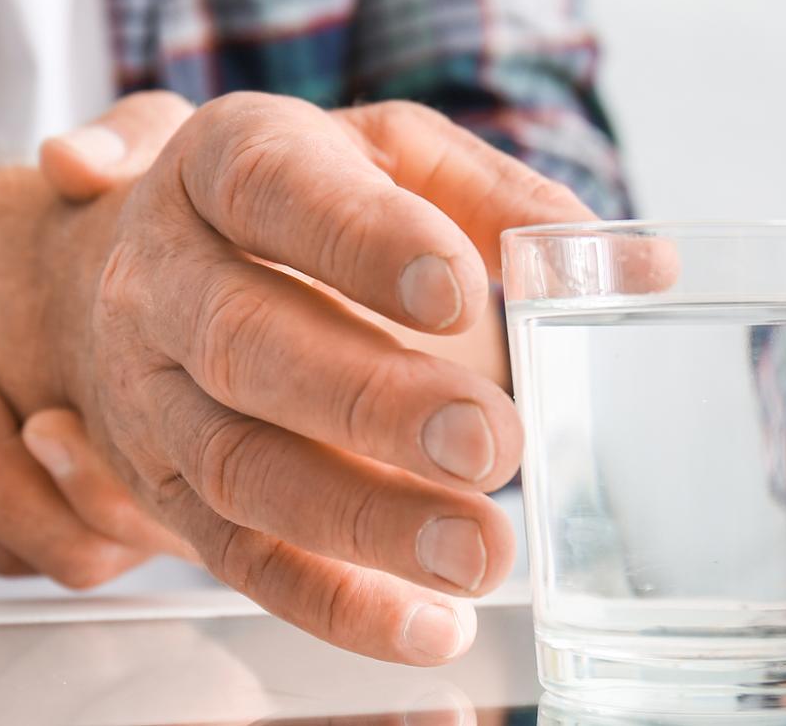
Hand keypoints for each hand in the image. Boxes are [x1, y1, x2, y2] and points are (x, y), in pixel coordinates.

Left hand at [0, 96, 197, 586]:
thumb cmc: (191, 206)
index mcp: (227, 431)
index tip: (44, 419)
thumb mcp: (176, 149)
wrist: (158, 245)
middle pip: (69, 549)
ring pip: (1, 546)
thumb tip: (64, 163)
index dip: (90, 482)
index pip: (154, 512)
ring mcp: (92, 513)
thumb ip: (137, 142)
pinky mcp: (24, 510)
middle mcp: (169, 498)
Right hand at [40, 93, 596, 664]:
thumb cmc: (307, 203)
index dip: (363, 241)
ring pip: (240, 465)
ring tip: (478, 551)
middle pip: (244, 340)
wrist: (148, 269)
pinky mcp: (164, 492)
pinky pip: (239, 558)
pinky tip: (426, 626)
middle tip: (491, 442)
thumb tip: (637, 267)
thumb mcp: (397, 161)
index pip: (275, 189)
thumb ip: (509, 202)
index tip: (460, 290)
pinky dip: (333, 604)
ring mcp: (149, 391)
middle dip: (372, 401)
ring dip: (363, 521)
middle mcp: (164, 275)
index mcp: (224, 159)